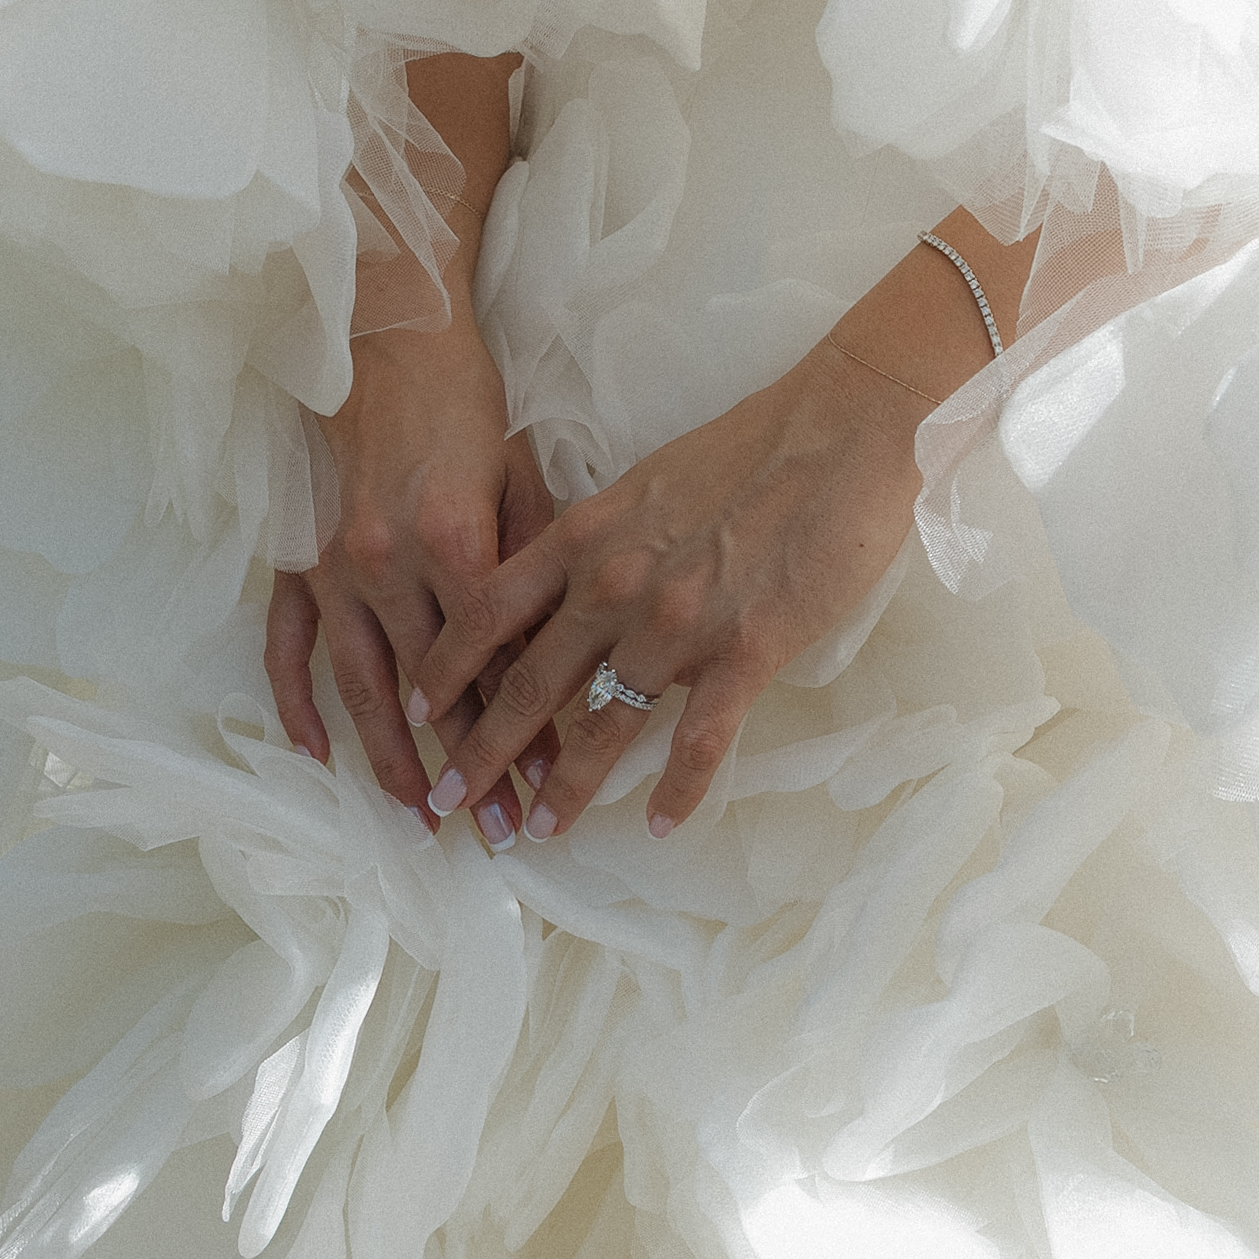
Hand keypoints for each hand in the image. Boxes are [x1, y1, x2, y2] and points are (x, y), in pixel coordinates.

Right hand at [265, 308, 556, 848]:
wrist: (390, 344)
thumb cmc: (469, 408)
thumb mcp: (522, 477)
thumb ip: (536, 566)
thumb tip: (569, 651)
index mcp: (457, 544)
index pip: (495, 664)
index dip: (524, 729)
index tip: (550, 783)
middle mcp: (391, 565)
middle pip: (433, 692)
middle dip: (466, 767)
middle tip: (491, 831)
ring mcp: (336, 568)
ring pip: (361, 686)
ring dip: (388, 759)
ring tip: (416, 818)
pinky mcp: (300, 560)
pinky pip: (289, 645)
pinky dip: (296, 702)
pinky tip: (315, 754)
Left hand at [408, 339, 930, 839]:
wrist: (840, 427)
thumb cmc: (749, 446)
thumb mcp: (646, 483)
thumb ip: (603, 541)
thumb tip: (578, 594)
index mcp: (585, 534)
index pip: (489, 611)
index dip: (445, 668)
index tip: (417, 711)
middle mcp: (615, 582)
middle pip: (528, 682)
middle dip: (481, 750)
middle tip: (448, 800)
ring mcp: (679, 621)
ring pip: (603, 724)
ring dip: (565, 788)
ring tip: (538, 832)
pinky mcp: (746, 650)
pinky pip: (699, 740)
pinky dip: (677, 791)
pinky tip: (657, 825)